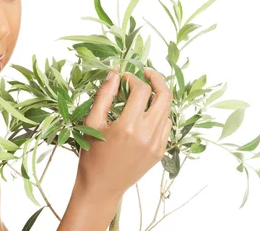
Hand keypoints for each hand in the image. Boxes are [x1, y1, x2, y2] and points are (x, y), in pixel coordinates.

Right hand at [74, 67, 172, 199]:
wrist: (101, 187)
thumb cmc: (92, 155)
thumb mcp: (92, 122)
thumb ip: (104, 95)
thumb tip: (114, 73)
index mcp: (128, 127)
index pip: (141, 90)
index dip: (133, 78)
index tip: (124, 76)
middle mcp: (147, 135)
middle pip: (165, 96)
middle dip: (157, 79)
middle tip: (146, 72)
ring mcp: (156, 145)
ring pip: (167, 110)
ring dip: (157, 98)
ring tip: (143, 94)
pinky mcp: (159, 152)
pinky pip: (166, 126)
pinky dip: (159, 115)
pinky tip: (145, 114)